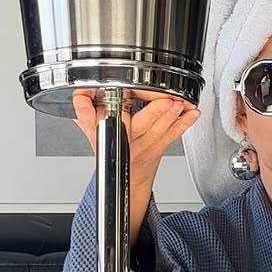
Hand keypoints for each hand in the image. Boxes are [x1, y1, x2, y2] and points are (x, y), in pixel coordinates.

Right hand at [72, 90, 198, 245]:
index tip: (122, 93)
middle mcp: (131, 140)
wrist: (130, 178)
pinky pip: (174, 134)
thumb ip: (84, 112)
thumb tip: (79, 96)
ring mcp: (148, 144)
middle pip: (143, 126)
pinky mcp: (162, 145)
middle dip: (155, 113)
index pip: (110, 119)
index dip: (116, 108)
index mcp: (113, 134)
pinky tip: (192, 113)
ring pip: (160, 130)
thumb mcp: (93, 132)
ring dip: (172, 117)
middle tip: (166, 100)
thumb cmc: (113, 150)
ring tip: (180, 104)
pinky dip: (185, 123)